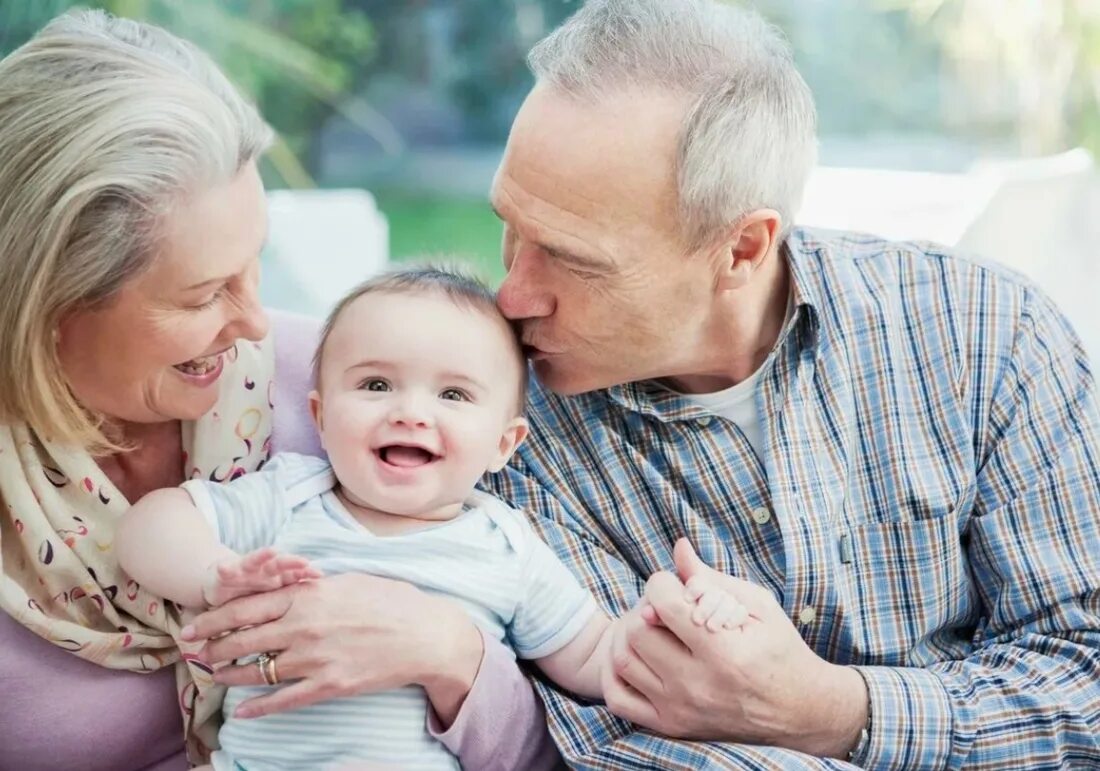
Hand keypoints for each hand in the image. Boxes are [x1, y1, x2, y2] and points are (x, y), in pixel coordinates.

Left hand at [180, 572, 483, 723]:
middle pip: (244, 639)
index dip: (215, 618)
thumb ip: (312, 586)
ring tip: (214, 677)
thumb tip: (289, 586)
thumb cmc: (391, 602)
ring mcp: (315, 659)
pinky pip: (284, 700)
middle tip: (191, 653)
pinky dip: (259, 708)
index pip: (247, 607)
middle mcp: (304, 627)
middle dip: (212, 647)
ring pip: (259, 671)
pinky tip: (241, 711)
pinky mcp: (329, 685)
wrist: (424, 635)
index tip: (195, 626)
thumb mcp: (348, 582)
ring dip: (231, 675)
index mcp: (308, 597)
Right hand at [202, 547, 321, 606]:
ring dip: (262, 557)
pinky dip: (226, 569)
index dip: (307, 574)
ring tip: (271, 553)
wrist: (225, 584)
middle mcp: (264, 572)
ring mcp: (245, 570)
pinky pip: (226, 570)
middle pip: (280, 566)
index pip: (296, 575)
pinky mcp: (225, 572)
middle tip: (303, 562)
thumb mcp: (276, 608)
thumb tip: (321, 628)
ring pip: (256, 562)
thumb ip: (293, 613)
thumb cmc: (256, 600)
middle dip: (291, 563)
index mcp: (279, 580)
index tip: (319, 574)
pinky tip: (224, 568)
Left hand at [604, 539, 867, 757]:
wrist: (799, 711)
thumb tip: (678, 548)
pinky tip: (636, 656)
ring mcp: (680, 710)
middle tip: (664, 607)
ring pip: (622, 661)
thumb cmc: (780, 650)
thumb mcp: (757, 606)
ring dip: (630, 636)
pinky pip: (617, 699)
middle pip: (637, 630)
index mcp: (723, 651)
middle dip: (645, 607)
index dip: (663, 583)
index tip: (676, 586)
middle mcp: (697, 685)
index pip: (662, 603)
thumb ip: (713, 578)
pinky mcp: (670, 727)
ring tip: (652, 629)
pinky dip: (614, 674)